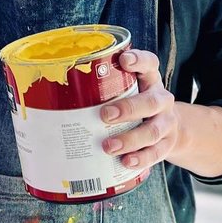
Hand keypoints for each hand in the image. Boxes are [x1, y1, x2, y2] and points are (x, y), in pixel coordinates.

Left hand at [100, 48, 179, 171]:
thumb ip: (102, 89)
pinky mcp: (167, 144)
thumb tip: (52, 96)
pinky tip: (126, 162)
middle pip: (151, 102)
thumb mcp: (127, 91)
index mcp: (150, 81)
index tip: (124, 60)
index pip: (150, 64)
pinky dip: (141, 159)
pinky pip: (156, 153)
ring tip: (108, 147)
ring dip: (130, 139)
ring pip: (152, 131)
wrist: (169, 129)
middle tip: (105, 115)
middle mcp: (161, 100)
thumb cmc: (136, 105)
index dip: (139, 60)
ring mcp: (166, 123)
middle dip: (128, 109)